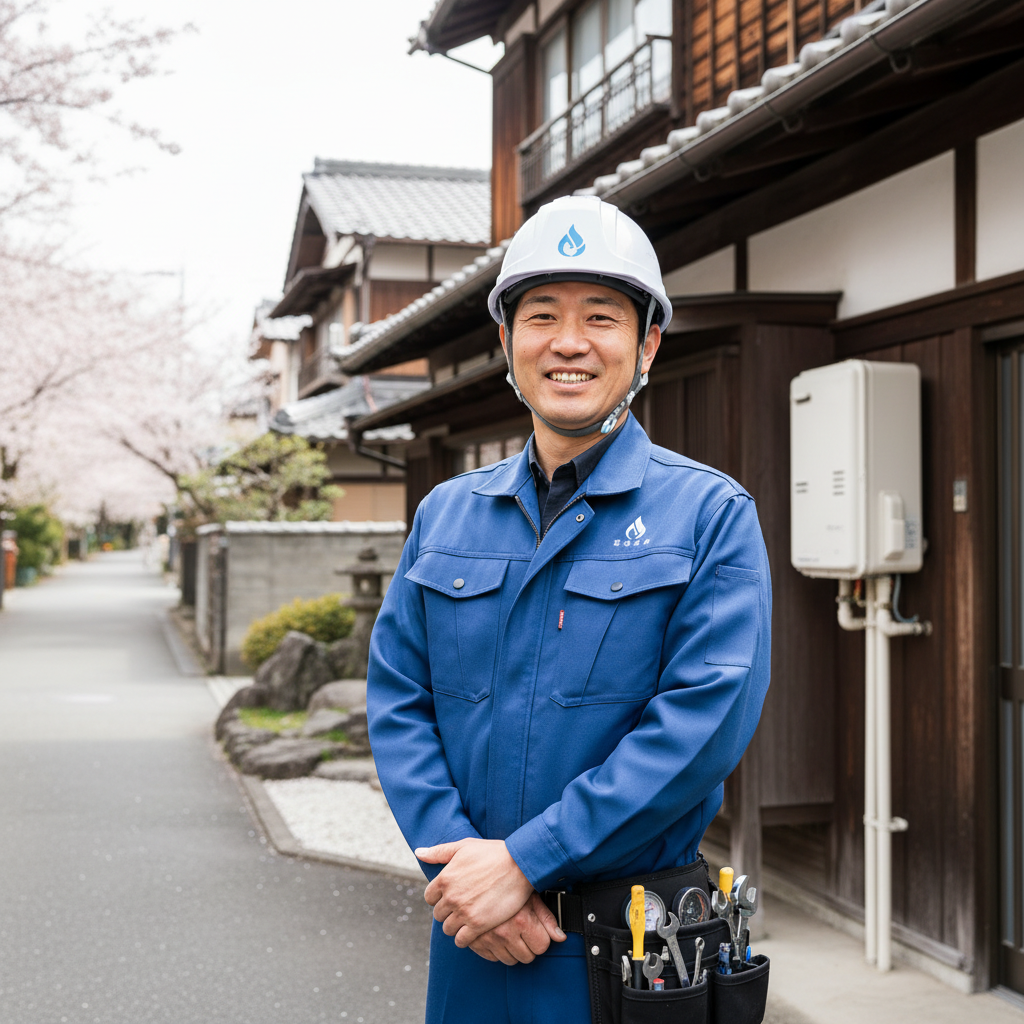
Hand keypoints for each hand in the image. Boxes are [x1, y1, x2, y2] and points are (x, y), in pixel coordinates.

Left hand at [416, 838, 537, 946]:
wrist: (519, 864)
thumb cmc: (492, 853)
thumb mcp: (464, 847)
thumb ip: (438, 852)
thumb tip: (418, 853)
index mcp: (445, 878)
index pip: (429, 898)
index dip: (440, 898)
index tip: (452, 896)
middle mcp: (451, 896)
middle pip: (438, 915)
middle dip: (448, 912)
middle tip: (463, 907)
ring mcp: (464, 911)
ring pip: (448, 929)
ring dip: (456, 925)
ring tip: (469, 919)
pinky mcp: (478, 924)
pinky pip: (461, 940)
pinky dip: (465, 938)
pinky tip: (475, 929)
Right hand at [468, 892, 566, 964]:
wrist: (479, 876)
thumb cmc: (508, 884)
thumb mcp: (531, 897)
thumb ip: (547, 918)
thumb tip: (560, 937)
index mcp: (521, 920)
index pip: (542, 947)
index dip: (541, 938)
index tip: (536, 929)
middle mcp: (504, 931)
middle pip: (527, 957)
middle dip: (528, 946)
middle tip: (522, 930)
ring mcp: (488, 938)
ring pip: (510, 960)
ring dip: (512, 949)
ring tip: (510, 931)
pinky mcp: (475, 942)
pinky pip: (492, 958)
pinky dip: (496, 949)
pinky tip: (497, 934)